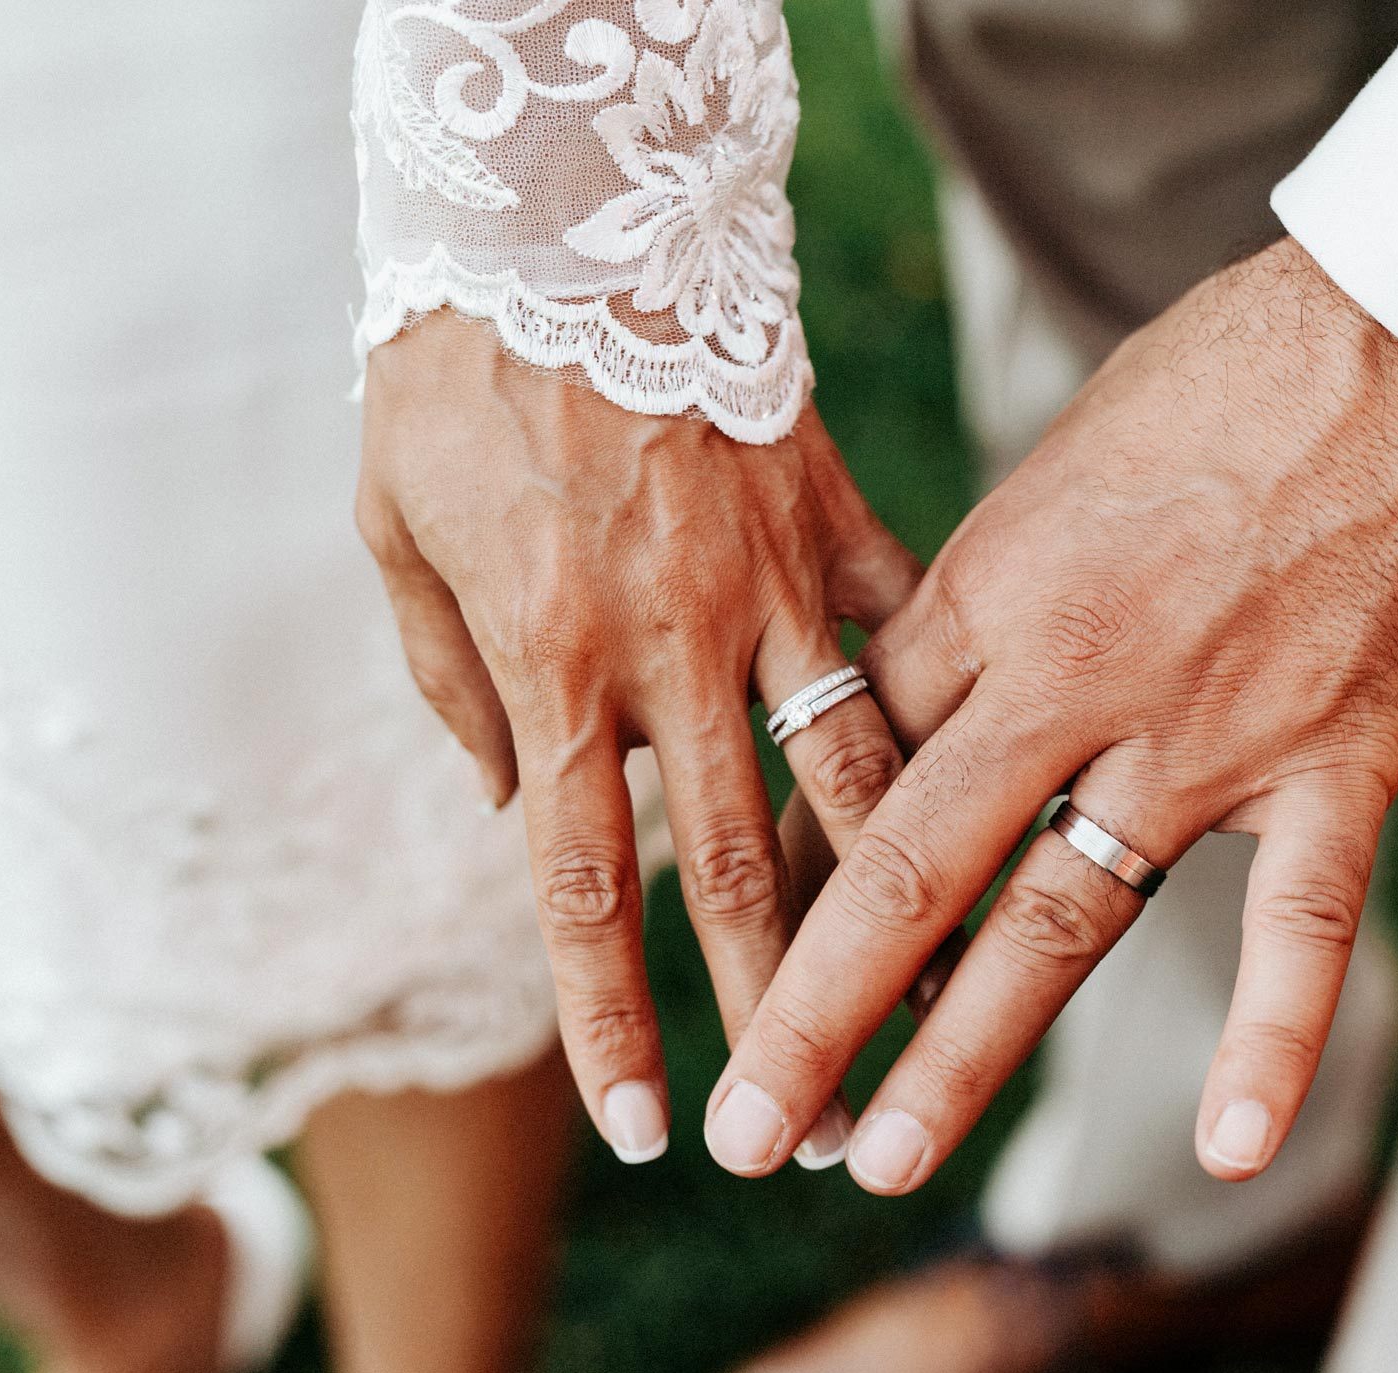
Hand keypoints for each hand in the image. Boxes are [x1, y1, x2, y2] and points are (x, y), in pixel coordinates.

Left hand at [356, 312, 918, 1162]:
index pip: (584, 885)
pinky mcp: (836, 518)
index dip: (614, 1018)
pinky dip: (943, 718)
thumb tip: (517, 809)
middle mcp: (678, 648)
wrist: (557, 215)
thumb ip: (458, 687)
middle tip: (813, 1126)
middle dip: (784, 1011)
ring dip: (893, 904)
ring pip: (856, 773)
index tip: (652, 1130)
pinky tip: (999, 798)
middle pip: (744, 865)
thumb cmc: (452, 379)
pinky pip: (905, 634)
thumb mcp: (399, 536)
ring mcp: (774, 586)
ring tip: (931, 1007)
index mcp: (557, 664)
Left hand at [702, 238, 1397, 1191]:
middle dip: (815, 1011)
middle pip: (911, 865)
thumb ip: (999, 588)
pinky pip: (1299, 924)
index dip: (790, 876)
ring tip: (882, 1160)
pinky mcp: (1340, 758)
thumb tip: (933, 677)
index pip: (856, 766)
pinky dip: (1267, 1041)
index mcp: (993, 590)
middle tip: (751, 1130)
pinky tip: (1228, 1149)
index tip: (744, 958)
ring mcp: (1207, 729)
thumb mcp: (1066, 462)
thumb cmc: (1239, 370)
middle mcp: (1074, 674)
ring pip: (1061, 921)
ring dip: (962, 1055)